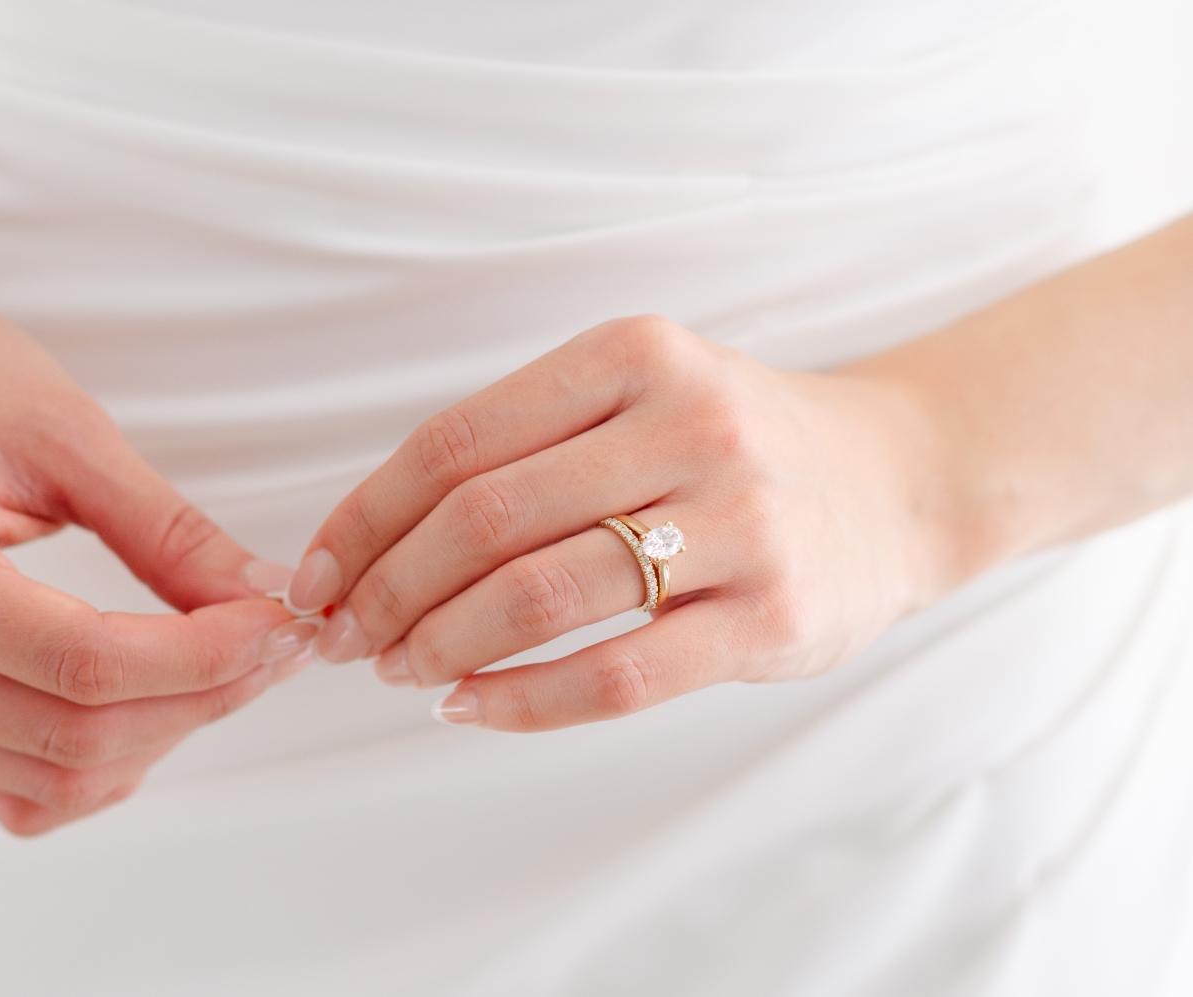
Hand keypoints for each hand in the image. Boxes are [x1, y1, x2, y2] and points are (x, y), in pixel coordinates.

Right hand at [0, 254, 313, 833]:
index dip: (204, 658)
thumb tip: (265, 598)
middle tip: (275, 645)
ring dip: (159, 740)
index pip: (85, 664)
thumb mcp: (71, 434)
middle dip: (201, 699)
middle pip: (74, 736)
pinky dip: (98, 767)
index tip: (279, 624)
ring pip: (51, 785)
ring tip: (225, 669)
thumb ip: (169, 532)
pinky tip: (153, 703)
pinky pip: (14, 789)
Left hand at [292, 315, 953, 730]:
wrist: (901, 480)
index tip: (315, 573)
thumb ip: (526, 448)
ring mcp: (739, 523)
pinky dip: (521, 701)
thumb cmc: (734, 444)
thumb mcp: (639, 396)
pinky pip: (617, 675)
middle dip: (386, 590)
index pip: (455, 443)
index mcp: (632, 357)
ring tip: (399, 669)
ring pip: (539, 596)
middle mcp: (687, 426)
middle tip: (345, 635)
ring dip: (439, 643)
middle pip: (483, 520)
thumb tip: (374, 543)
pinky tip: (469, 706)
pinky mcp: (773, 618)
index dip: (364, 517)